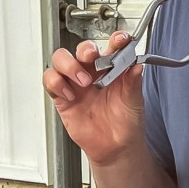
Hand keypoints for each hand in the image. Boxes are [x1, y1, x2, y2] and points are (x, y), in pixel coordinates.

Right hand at [42, 33, 145, 165]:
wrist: (116, 148)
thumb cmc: (126, 123)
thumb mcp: (134, 101)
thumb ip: (133, 82)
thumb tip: (137, 65)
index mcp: (112, 69)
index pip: (111, 46)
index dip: (114, 39)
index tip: (120, 40)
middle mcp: (93, 73)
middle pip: (81, 49)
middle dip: (85, 49)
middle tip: (92, 58)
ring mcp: (76, 84)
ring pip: (61, 59)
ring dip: (69, 65)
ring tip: (82, 81)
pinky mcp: (63, 97)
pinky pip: (51, 81)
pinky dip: (56, 84)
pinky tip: (70, 95)